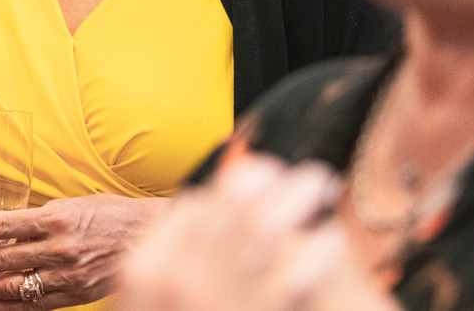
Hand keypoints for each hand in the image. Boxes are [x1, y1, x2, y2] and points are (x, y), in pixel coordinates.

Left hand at [0, 194, 163, 308]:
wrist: (149, 236)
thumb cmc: (111, 214)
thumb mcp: (74, 204)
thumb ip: (42, 216)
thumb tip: (7, 224)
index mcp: (56, 218)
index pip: (2, 225)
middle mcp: (59, 248)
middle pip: (2, 258)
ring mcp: (67, 275)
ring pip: (13, 286)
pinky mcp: (74, 295)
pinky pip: (34, 305)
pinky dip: (11, 306)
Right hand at [115, 154, 397, 310]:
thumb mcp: (162, 295)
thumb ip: (186, 257)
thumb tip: (232, 190)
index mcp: (142, 270)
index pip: (194, 208)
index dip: (235, 190)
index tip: (268, 178)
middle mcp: (169, 281)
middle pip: (228, 211)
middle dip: (276, 186)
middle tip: (319, 176)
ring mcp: (208, 302)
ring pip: (260, 233)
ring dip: (297, 202)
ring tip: (326, 189)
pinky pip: (289, 285)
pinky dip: (314, 256)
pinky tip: (331, 240)